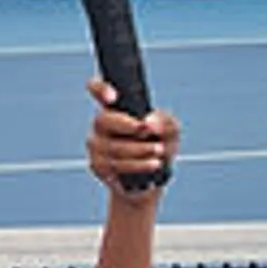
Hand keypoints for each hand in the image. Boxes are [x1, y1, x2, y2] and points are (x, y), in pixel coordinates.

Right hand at [85, 79, 175, 197]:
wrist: (153, 179)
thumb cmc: (159, 146)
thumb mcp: (170, 131)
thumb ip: (164, 122)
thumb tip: (149, 123)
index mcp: (116, 107)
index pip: (98, 90)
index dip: (100, 89)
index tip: (113, 97)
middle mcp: (101, 124)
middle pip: (103, 119)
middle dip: (127, 125)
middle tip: (147, 130)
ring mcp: (96, 145)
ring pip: (113, 146)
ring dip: (139, 149)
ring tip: (158, 151)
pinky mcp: (98, 165)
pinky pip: (115, 165)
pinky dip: (137, 165)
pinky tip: (152, 164)